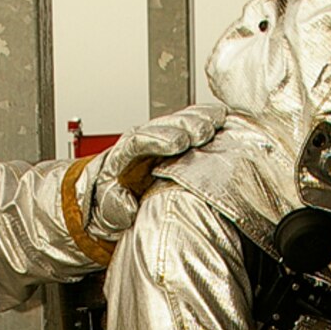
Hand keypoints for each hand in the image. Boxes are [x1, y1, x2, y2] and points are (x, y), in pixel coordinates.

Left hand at [91, 105, 224, 235]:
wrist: (116, 199)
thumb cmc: (112, 203)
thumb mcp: (107, 211)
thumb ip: (114, 207)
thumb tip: (128, 205)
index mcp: (124, 156)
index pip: (139, 141)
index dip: (160, 139)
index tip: (178, 144)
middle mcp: (144, 142)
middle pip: (164, 126)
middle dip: (185, 126)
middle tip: (204, 133)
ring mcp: (163, 138)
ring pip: (180, 121)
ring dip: (200, 119)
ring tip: (218, 121)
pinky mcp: (179, 139)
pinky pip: (193, 122)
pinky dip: (208, 118)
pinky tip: (222, 118)